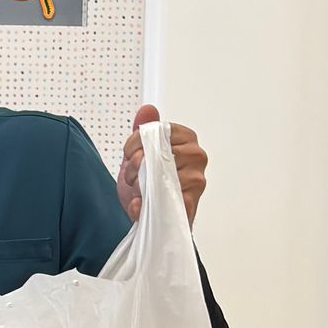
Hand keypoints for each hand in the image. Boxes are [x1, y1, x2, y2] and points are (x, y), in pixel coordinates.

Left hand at [119, 104, 207, 224]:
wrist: (151, 217)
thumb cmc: (151, 185)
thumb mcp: (142, 154)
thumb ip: (145, 130)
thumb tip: (148, 110)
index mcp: (187, 140)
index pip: (160, 130)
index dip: (137, 142)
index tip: (129, 154)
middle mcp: (197, 156)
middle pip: (157, 151)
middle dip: (135, 165)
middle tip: (131, 177)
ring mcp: (196, 180)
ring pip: (158, 174)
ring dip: (138, 185)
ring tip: (137, 191)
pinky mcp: (190, 203)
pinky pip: (160, 200)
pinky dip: (141, 205)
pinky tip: (137, 205)